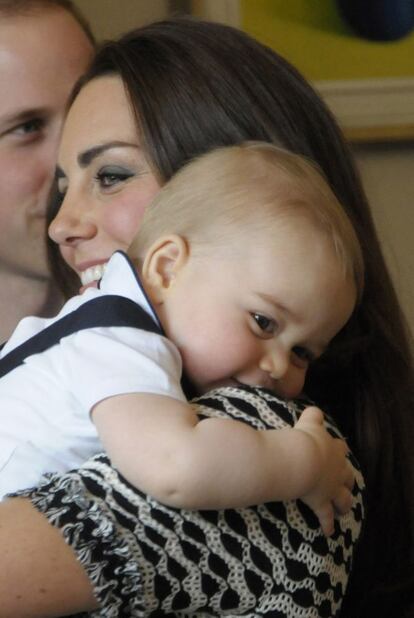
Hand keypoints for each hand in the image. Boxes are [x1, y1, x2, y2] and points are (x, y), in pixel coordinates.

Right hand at [294, 406, 354, 535]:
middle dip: (347, 478)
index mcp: (331, 448)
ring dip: (344, 503)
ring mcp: (330, 486)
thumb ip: (312, 415)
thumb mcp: (308, 422)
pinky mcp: (321, 502)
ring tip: (344, 509)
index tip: (336, 450)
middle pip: (347, 474)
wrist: (300, 458)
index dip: (337, 450)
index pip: (339, 447)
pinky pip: (325, 516)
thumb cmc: (302, 439)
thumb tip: (314, 410)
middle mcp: (336, 468)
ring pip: (343, 497)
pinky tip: (328, 531)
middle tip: (345, 482)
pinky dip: (327, 524)